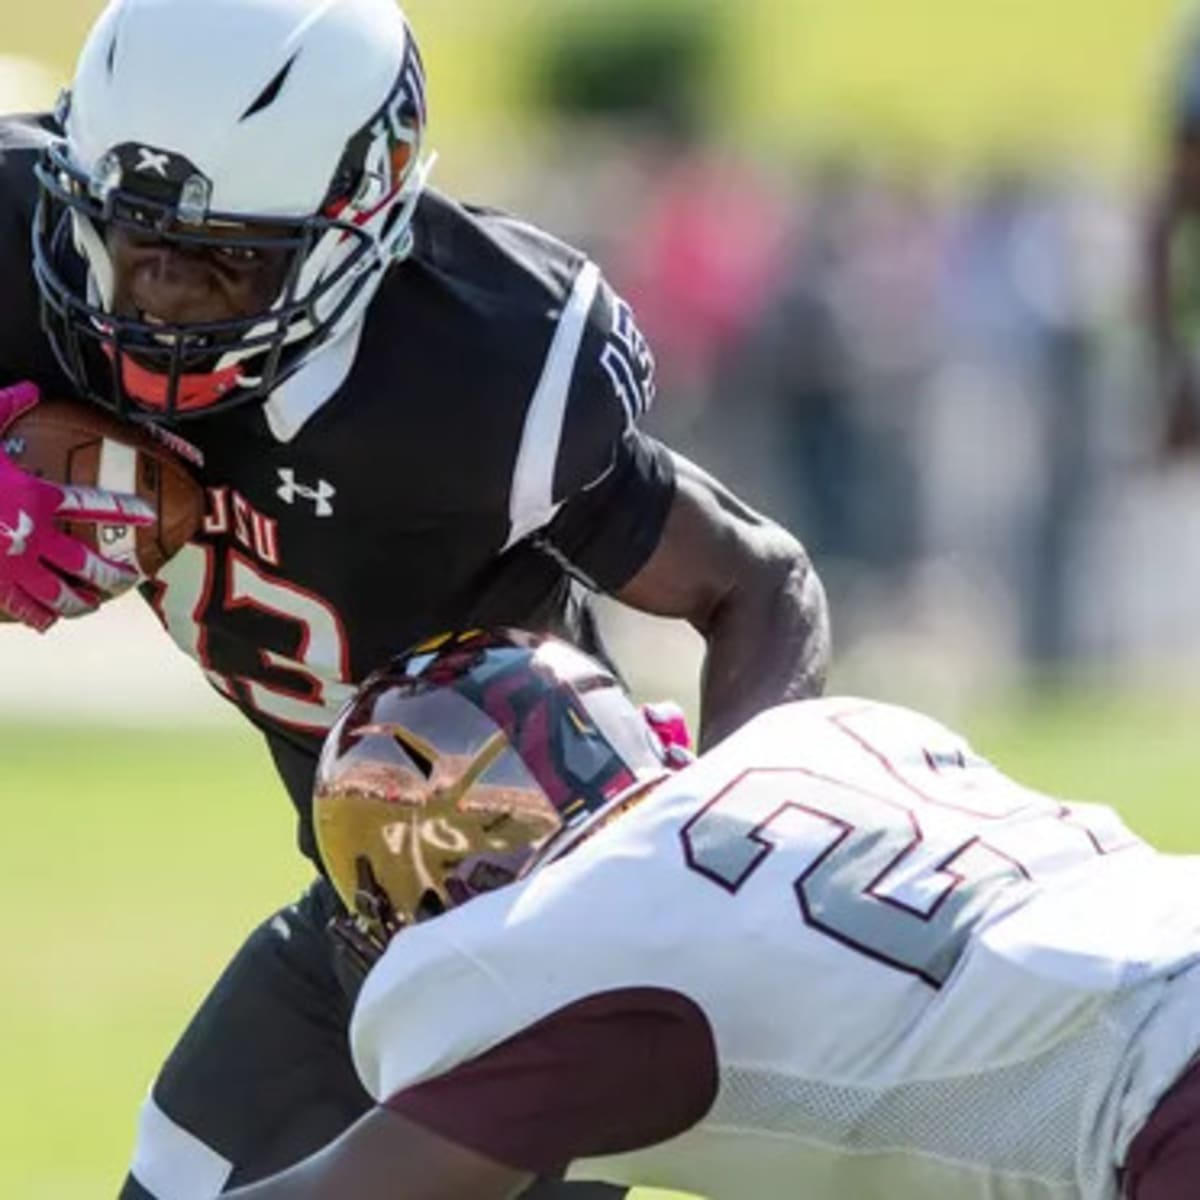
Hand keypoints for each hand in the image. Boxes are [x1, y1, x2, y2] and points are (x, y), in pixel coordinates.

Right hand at [0, 382, 154, 631]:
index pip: (93, 504)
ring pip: (58, 593)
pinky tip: (47, 623)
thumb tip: (30, 387)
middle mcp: (32, 536)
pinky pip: (19, 606)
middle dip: (111, 575)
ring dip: (79, 603)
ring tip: (91, 606)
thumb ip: (5, 408)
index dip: (123, 509)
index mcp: (35, 497)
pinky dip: (36, 616)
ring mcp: (10, 564)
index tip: (147, 513)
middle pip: (85, 564)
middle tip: (128, 580)